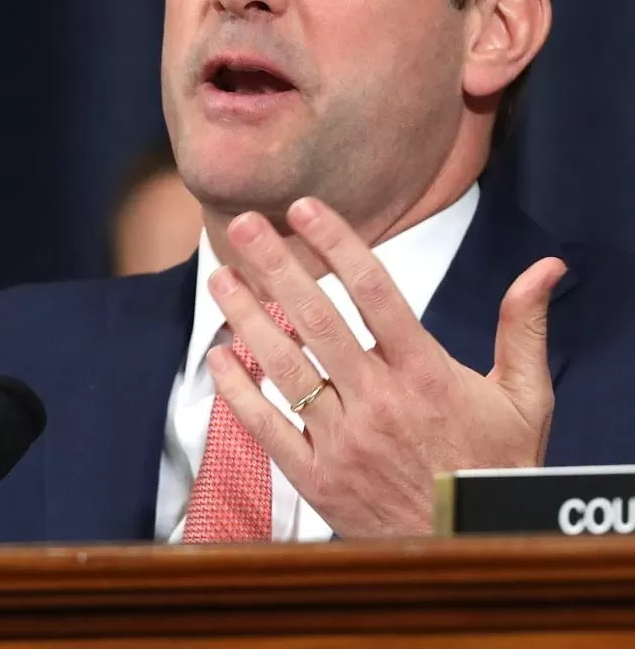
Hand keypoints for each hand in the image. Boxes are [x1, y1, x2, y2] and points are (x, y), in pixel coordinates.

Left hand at [207, 197, 565, 537]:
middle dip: (277, 266)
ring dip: (246, 317)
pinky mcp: (317, 479)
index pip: (374, 292)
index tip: (305, 208)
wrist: (471, 553)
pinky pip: (267, 428)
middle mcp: (379, 403)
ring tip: (219, 277)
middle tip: (243, 225)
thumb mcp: (524, 399)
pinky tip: (217, 357)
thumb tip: (545, 269)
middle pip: (318, 320)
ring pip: (284, 368)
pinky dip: (238, 392)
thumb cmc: (494, 469)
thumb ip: (522, 329)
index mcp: (427, 375)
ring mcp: (343, 442)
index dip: (337, 244)